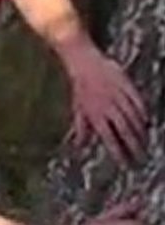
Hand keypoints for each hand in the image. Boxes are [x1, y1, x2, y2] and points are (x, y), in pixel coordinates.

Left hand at [62, 40, 147, 165]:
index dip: (118, 152)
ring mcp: (118, 95)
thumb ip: (81, 128)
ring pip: (133, 117)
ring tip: (145, 142)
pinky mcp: (126, 85)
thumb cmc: (80, 87)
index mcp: (94, 113)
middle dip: (134, 146)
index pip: (109, 138)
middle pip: (125, 130)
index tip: (126, 164)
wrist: (83, 61)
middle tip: (141, 157)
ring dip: (141, 131)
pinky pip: (138, 101)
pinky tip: (147, 121)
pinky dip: (143, 112)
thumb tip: (80, 146)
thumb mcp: (78, 107)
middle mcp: (107, 106)